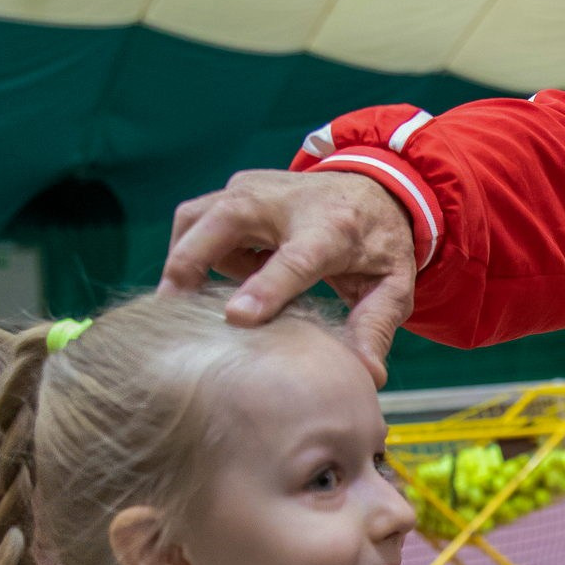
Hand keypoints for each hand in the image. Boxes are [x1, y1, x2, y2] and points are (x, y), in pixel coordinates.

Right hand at [162, 169, 418, 383]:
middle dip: (189, 263)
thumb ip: (375, 327)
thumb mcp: (392, 286)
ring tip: (192, 298)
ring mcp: (255, 188)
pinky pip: (197, 219)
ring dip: (185, 257)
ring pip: (196, 215)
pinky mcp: (236, 188)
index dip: (263, 288)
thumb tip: (368, 376)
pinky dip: (194, 248)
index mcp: (333, 229)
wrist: (375, 190)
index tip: (234, 317)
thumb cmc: (378, 245)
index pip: (294, 260)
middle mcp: (287, 201)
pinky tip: (216, 278)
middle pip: (224, 222)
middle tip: (172, 312)